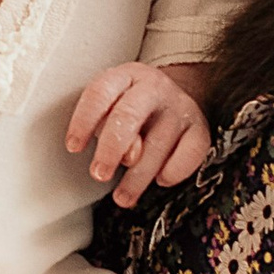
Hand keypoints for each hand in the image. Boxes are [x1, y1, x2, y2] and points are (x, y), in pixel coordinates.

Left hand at [67, 59, 212, 206]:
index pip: (100, 93)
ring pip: (157, 143)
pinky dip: (174, 171)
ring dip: (138, 177)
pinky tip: (161, 181)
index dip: (84, 121)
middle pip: (128, 115)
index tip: (73, 147)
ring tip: (122, 198)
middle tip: (98, 174)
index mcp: (125, 76)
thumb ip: (107, 126)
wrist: (172, 100)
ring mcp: (180, 107)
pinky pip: (190, 153)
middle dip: (111, 150)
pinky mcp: (201, 128)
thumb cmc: (132, 109)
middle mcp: (154, 87)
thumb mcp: (113, 107)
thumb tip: (129, 156)